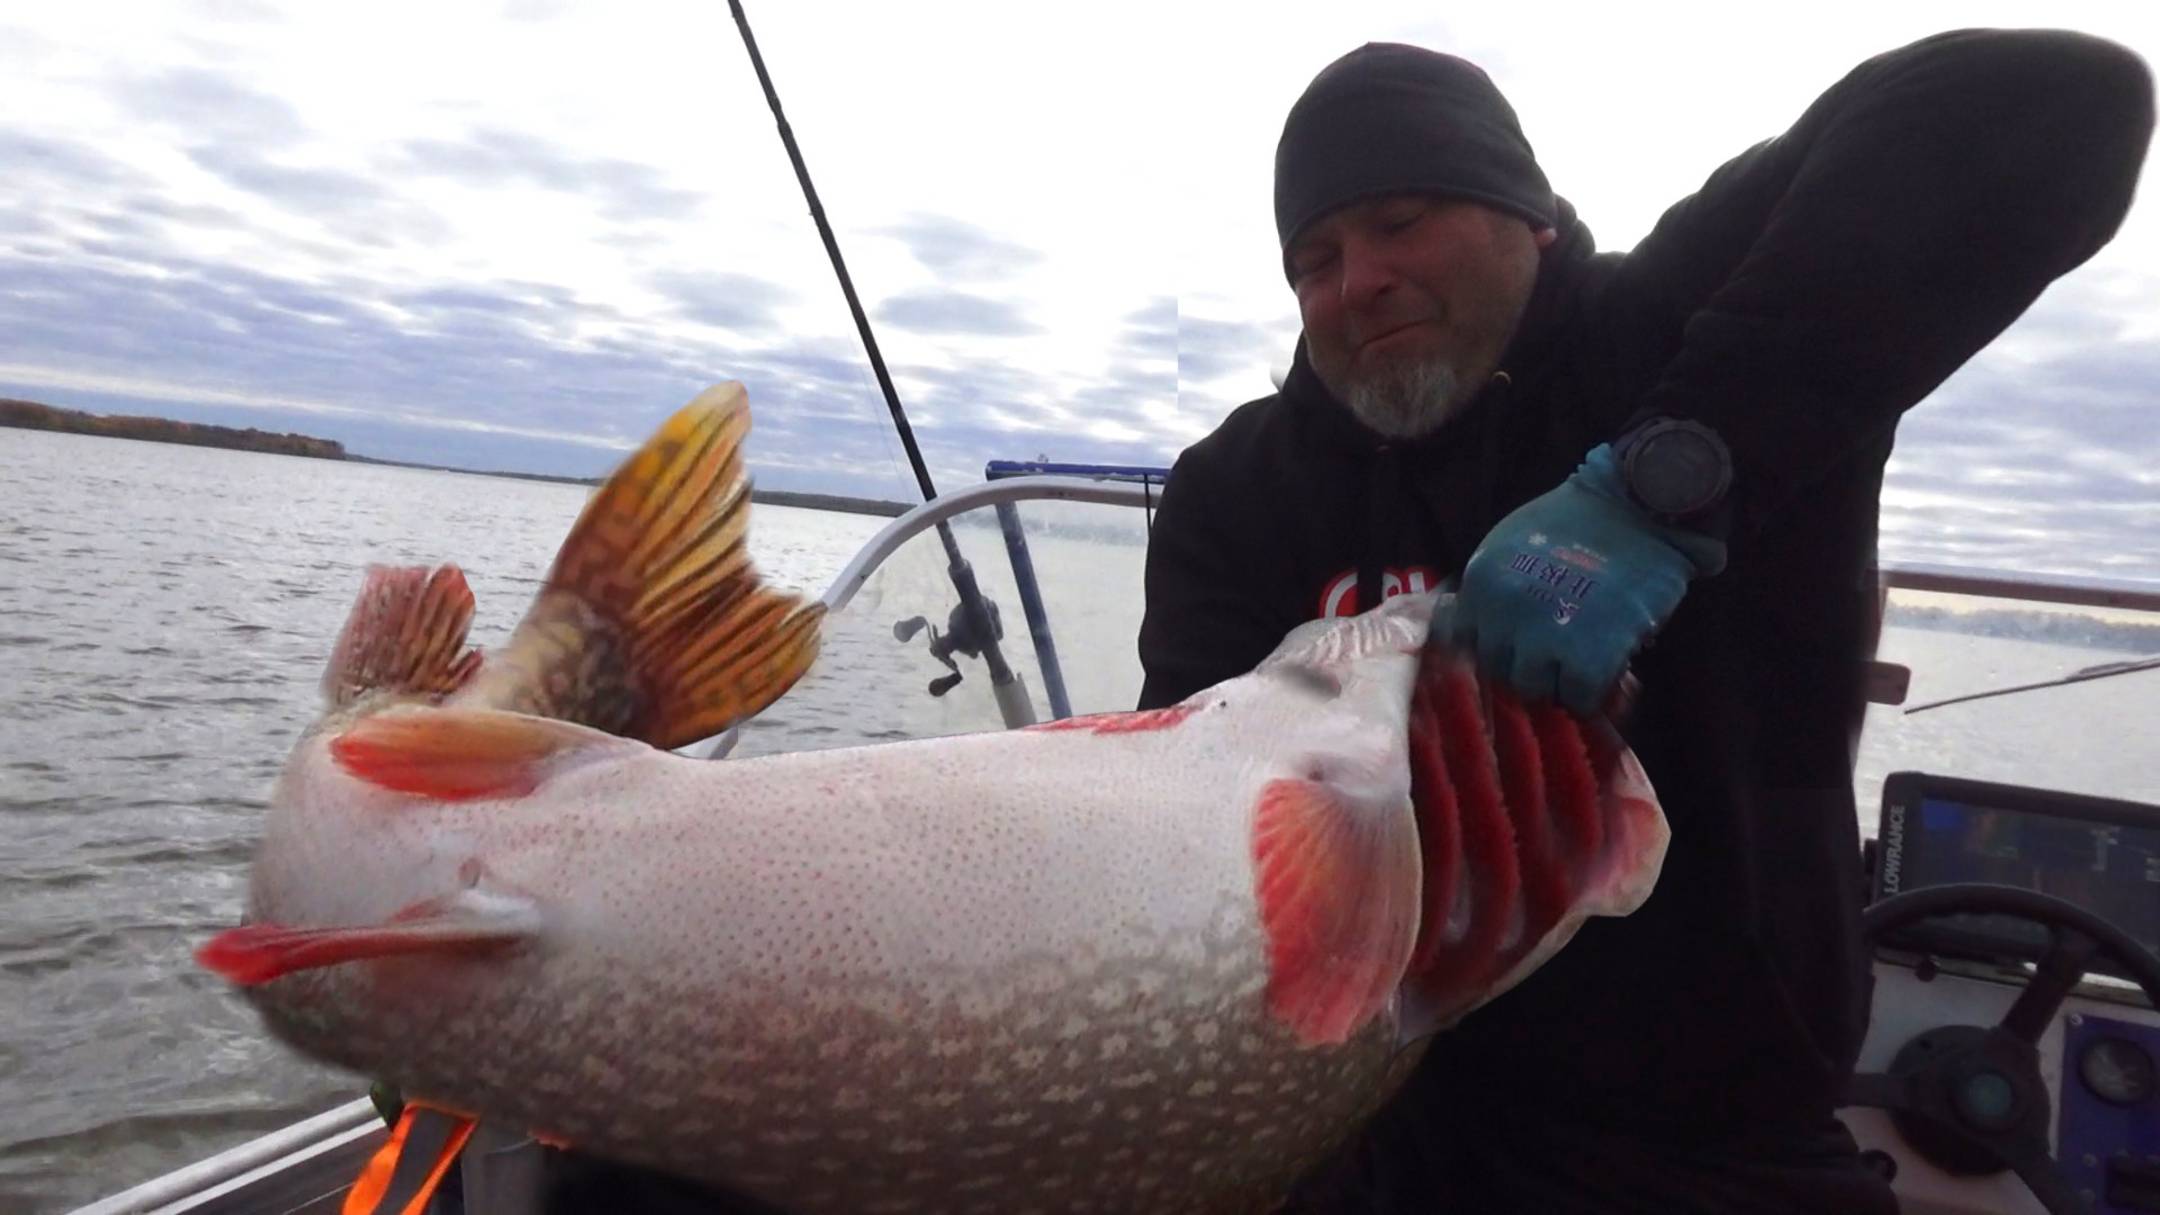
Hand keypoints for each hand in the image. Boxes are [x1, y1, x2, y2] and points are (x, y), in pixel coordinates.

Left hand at [1443, 444, 1726, 713]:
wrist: (1640, 506)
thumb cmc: (1579, 521)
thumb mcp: (1509, 544)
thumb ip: (1491, 588)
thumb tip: (1469, 634)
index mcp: (1480, 584)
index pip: (1462, 643)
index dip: (1494, 647)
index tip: (1517, 646)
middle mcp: (1502, 615)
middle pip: (1497, 671)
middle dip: (1525, 666)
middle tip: (1557, 655)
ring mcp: (1543, 639)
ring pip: (1534, 691)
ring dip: (1559, 683)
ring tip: (1582, 662)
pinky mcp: (1588, 659)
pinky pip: (1577, 701)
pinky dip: (1592, 695)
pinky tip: (1607, 673)